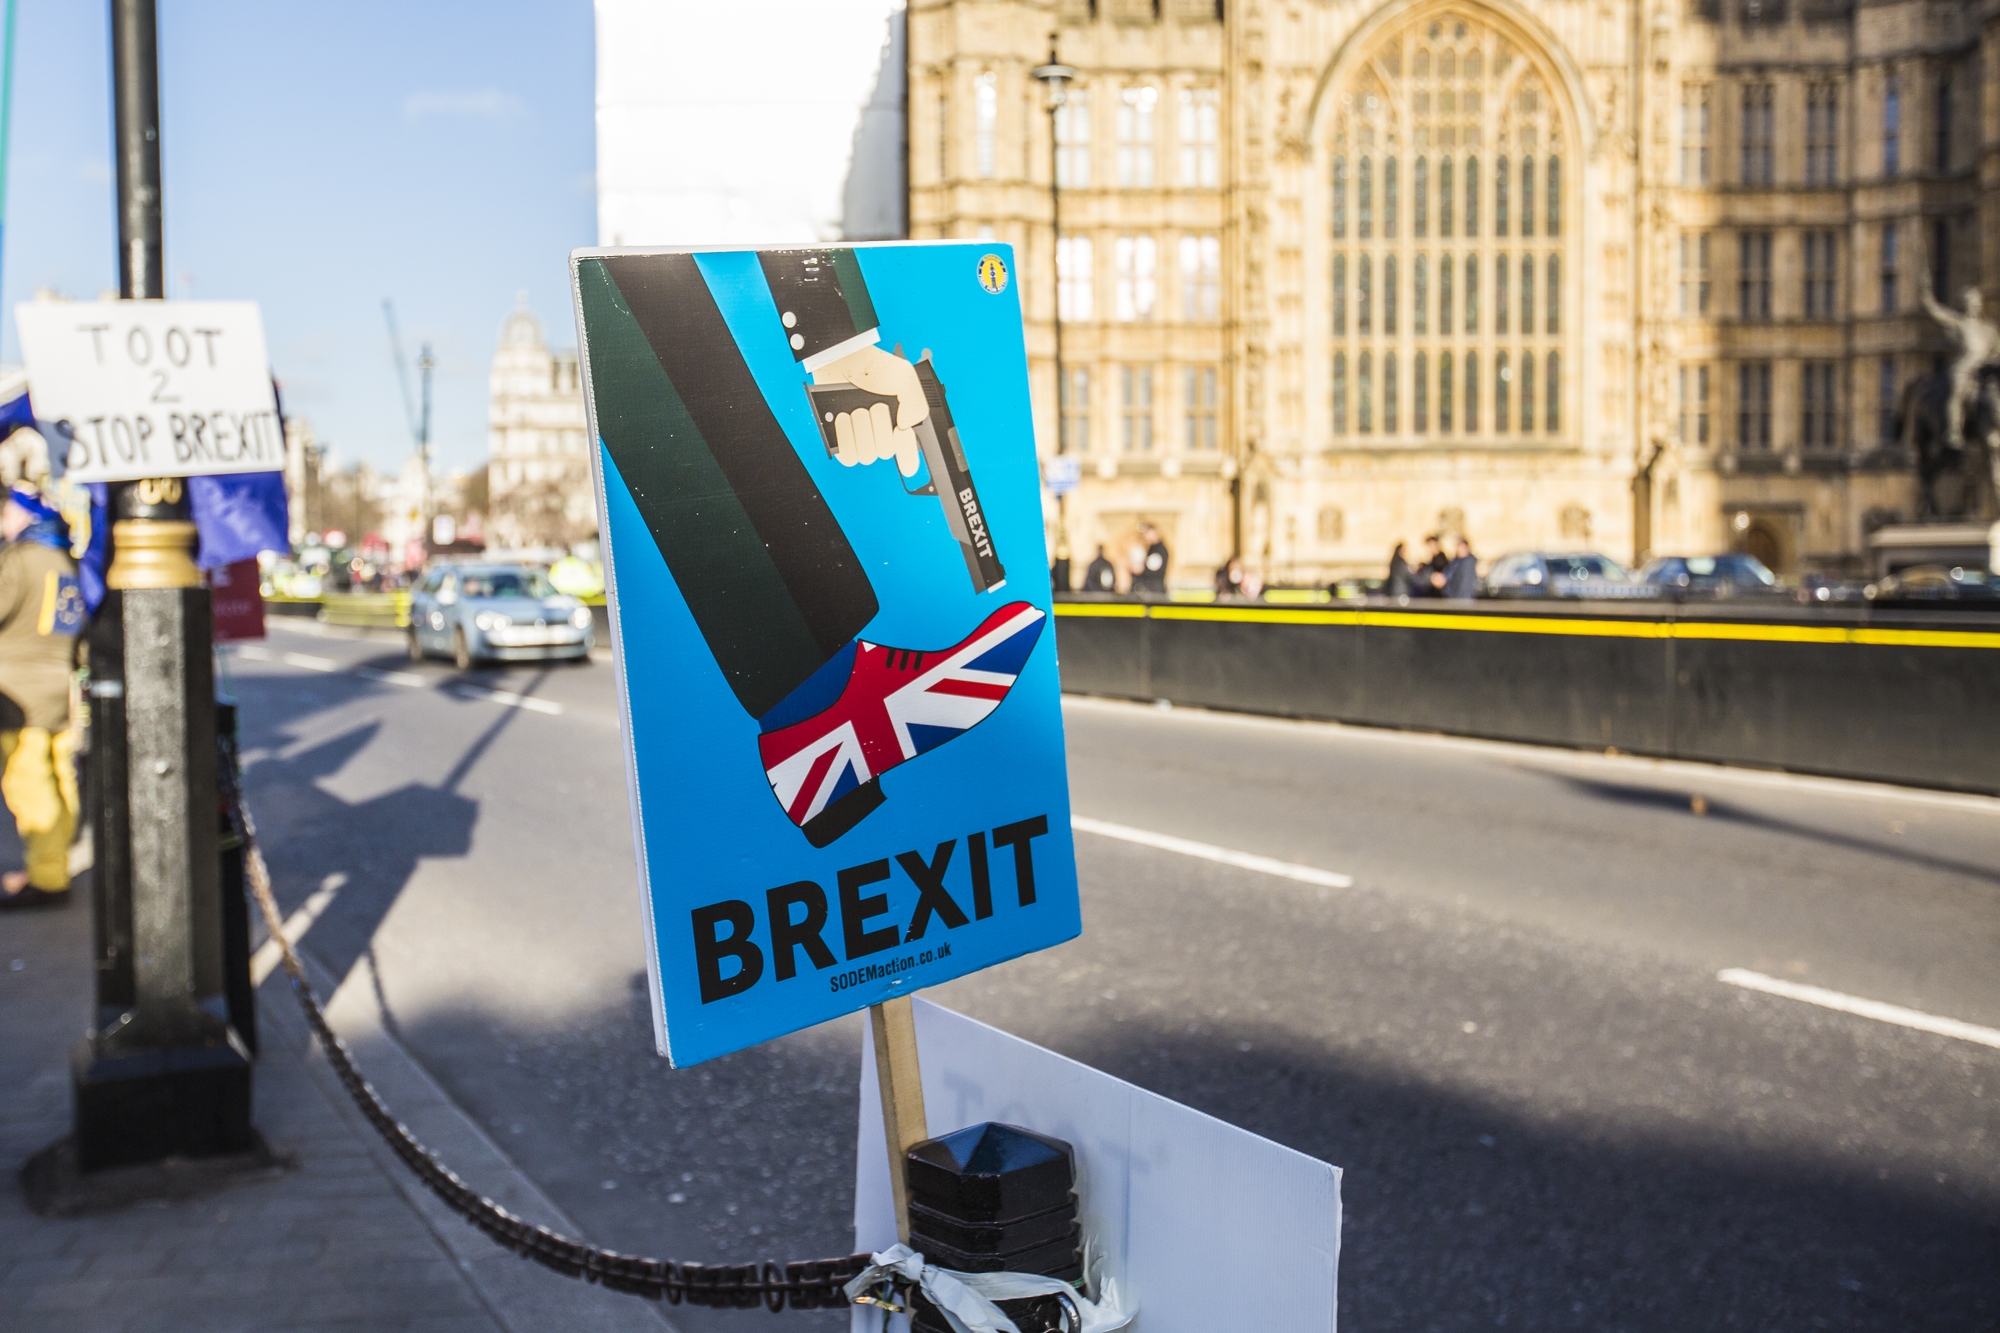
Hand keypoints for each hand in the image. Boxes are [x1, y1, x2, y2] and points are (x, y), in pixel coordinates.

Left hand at [811, 344, 929, 476]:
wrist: (841, 359)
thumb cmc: (871, 366)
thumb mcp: (905, 378)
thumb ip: (916, 403)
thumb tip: (906, 426)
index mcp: (900, 423)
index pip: (908, 452)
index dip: (908, 458)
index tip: (905, 455)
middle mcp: (881, 433)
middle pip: (885, 452)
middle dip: (879, 426)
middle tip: (875, 406)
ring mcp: (861, 437)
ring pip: (866, 455)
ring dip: (861, 429)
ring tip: (856, 409)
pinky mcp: (841, 439)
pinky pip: (847, 457)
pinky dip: (846, 436)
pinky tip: (844, 418)